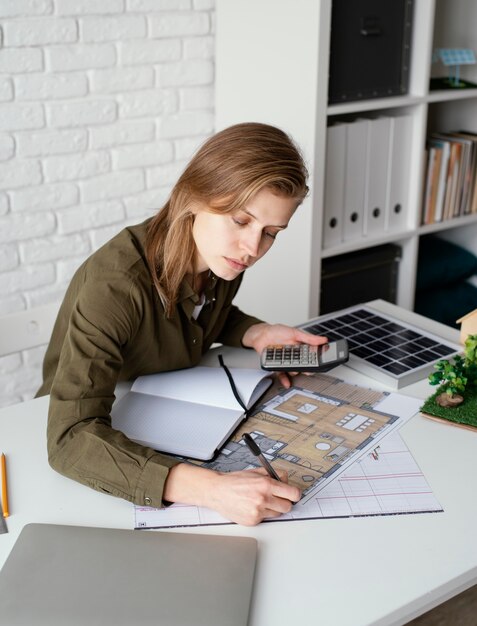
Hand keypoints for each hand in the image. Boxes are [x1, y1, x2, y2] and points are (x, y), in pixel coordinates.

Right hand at [164, 464, 300, 525]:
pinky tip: (252, 506)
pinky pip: (265, 519)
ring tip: (261, 501)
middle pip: (288, 506)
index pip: (293, 493)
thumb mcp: (256, 472)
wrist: (217, 491)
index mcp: (266, 484)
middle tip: (277, 497)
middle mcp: (263, 498)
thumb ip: (273, 474)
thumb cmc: (234, 481)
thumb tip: (286, 479)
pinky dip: (262, 514)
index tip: (293, 494)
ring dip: (273, 508)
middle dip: (284, 501)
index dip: (295, 494)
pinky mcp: (252, 521)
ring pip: (277, 513)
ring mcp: (258, 512)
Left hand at [242, 322, 327, 386]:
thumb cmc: (277, 331)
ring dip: (295, 372)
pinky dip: (285, 380)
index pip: (311, 356)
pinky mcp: (277, 366)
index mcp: (300, 347)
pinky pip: (282, 374)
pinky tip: (288, 383)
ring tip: (295, 370)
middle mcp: (294, 356)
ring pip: (293, 371)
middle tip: (309, 370)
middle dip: (307, 369)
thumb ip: (308, 337)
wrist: (261, 334)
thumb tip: (323, 339)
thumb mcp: (295, 332)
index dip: (316, 360)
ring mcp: (286, 361)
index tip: (320, 362)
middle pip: (303, 365)